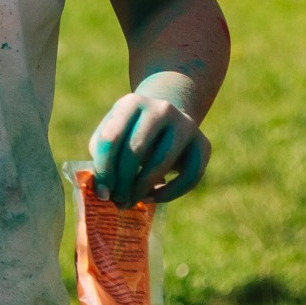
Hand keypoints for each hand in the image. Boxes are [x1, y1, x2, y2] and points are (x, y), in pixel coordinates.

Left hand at [87, 89, 209, 203]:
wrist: (166, 120)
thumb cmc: (129, 133)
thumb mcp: (111, 136)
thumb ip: (102, 158)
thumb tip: (102, 191)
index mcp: (131, 103)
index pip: (110, 138)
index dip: (104, 170)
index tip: (102, 192)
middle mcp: (161, 109)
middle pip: (136, 150)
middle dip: (123, 181)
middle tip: (116, 200)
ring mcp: (185, 124)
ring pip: (162, 162)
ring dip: (142, 188)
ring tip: (130, 200)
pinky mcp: (203, 143)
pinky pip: (189, 176)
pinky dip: (169, 193)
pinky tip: (152, 197)